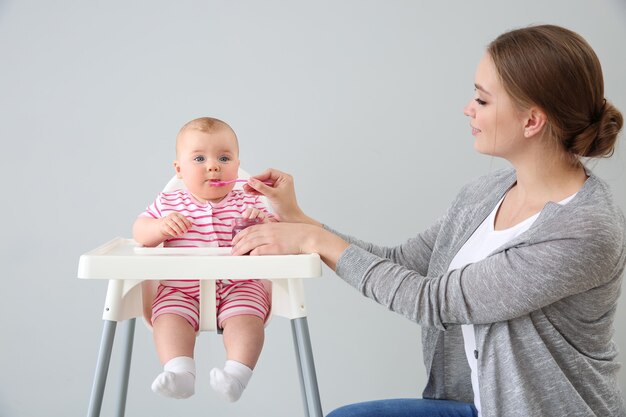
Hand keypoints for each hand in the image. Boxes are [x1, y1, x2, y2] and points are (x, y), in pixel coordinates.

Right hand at [160, 213, 191, 237]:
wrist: (164, 226)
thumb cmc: (175, 224)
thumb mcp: (180, 222)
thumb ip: (186, 222)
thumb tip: (191, 224)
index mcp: (177, 214)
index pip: (182, 217)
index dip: (187, 223)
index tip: (190, 228)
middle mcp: (171, 216)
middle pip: (178, 221)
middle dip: (183, 226)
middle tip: (186, 231)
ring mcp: (167, 220)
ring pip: (173, 225)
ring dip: (178, 230)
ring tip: (181, 234)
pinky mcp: (164, 225)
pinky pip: (169, 229)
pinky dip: (173, 233)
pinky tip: (176, 235)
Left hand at [231, 221, 349, 269]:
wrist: (309, 236)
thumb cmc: (297, 234)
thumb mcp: (282, 229)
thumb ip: (271, 233)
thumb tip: (263, 240)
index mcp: (269, 226)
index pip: (250, 229)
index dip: (240, 235)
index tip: (234, 240)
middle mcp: (269, 231)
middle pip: (248, 236)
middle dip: (238, 243)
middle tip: (232, 250)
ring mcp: (272, 239)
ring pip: (252, 243)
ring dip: (241, 249)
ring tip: (236, 254)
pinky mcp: (277, 247)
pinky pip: (262, 250)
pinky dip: (254, 253)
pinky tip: (249, 256)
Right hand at [243, 168, 306, 222]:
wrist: (290, 218)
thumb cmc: (286, 206)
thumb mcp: (272, 195)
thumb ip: (261, 187)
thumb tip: (251, 180)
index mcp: (284, 178)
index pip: (269, 173)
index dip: (259, 176)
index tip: (251, 180)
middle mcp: (281, 181)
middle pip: (265, 178)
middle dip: (255, 182)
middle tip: (246, 185)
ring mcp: (277, 187)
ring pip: (263, 184)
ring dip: (255, 187)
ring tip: (246, 189)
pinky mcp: (273, 193)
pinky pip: (264, 190)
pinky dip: (257, 191)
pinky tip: (250, 192)